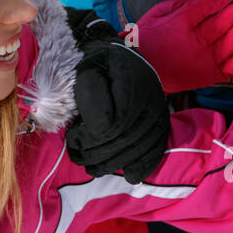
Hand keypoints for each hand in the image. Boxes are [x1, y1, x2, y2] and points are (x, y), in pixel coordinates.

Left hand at [63, 10, 169, 183]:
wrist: (121, 57)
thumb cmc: (98, 64)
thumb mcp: (87, 70)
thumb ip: (90, 94)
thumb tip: (97, 128)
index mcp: (131, 84)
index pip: (111, 124)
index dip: (88, 136)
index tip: (71, 134)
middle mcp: (150, 100)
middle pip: (123, 139)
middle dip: (95, 153)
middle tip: (75, 154)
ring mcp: (158, 113)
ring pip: (137, 148)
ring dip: (111, 163)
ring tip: (89, 166)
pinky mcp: (161, 124)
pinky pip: (156, 149)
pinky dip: (142, 166)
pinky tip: (129, 176)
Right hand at [134, 0, 232, 93]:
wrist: (139, 73)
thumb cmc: (147, 40)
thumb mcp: (159, 13)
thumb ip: (184, 4)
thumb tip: (208, 0)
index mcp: (182, 21)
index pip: (212, 2)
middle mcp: (198, 40)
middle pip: (229, 18)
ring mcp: (207, 59)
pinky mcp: (212, 75)